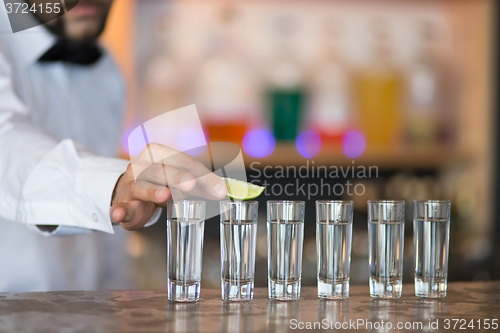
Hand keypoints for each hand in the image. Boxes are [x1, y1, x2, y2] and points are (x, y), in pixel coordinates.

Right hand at [110, 143, 227, 230]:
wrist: (127, 194)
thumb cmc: (159, 184)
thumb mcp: (180, 181)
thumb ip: (201, 185)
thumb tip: (225, 190)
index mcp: (159, 153)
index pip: (184, 161)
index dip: (203, 175)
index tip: (219, 189)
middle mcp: (142, 165)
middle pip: (163, 171)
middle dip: (178, 178)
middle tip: (191, 184)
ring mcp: (130, 185)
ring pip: (140, 187)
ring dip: (152, 191)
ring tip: (164, 195)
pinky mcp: (121, 204)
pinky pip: (119, 207)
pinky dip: (119, 211)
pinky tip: (120, 214)